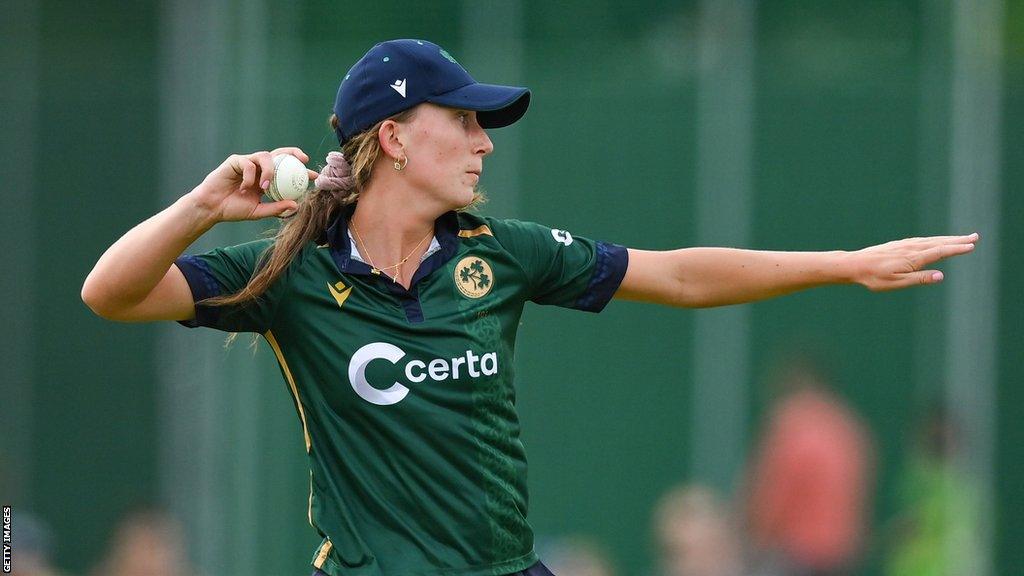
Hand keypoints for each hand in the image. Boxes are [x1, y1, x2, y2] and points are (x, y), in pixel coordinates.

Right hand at [190, 148, 320, 221]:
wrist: (212, 208)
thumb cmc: (234, 209)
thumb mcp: (259, 211)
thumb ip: (276, 208)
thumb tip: (296, 205)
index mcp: (266, 178)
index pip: (286, 169)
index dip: (300, 170)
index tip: (313, 176)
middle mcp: (259, 168)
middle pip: (279, 153)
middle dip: (293, 153)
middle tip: (303, 161)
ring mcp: (247, 162)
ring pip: (264, 156)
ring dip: (268, 171)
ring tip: (264, 187)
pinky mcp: (235, 161)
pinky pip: (248, 164)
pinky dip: (250, 177)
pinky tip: (245, 188)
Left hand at [850, 233, 977, 290]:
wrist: (854, 264)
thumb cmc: (874, 277)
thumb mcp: (896, 283)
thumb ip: (919, 279)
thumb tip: (941, 276)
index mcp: (913, 258)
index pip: (940, 252)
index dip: (956, 249)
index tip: (971, 246)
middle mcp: (911, 248)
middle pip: (938, 243)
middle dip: (957, 240)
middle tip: (975, 237)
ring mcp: (904, 245)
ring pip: (930, 240)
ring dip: (947, 239)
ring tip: (962, 238)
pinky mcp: (898, 245)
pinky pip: (921, 240)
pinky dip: (933, 239)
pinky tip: (935, 241)